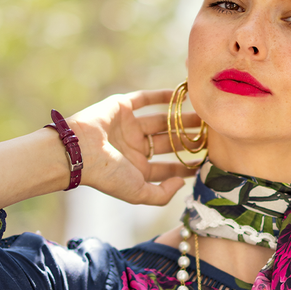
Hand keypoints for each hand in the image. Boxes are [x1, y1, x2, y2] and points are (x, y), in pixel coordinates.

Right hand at [72, 89, 199, 206]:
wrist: (79, 151)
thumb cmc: (108, 176)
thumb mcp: (139, 193)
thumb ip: (162, 194)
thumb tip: (181, 183)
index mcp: (137, 169)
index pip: (167, 168)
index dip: (186, 166)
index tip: (206, 162)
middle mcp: (134, 147)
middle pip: (167, 143)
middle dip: (188, 140)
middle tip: (210, 134)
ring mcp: (128, 127)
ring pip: (161, 121)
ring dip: (180, 118)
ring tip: (203, 115)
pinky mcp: (121, 107)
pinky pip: (144, 99)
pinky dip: (162, 96)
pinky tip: (181, 95)